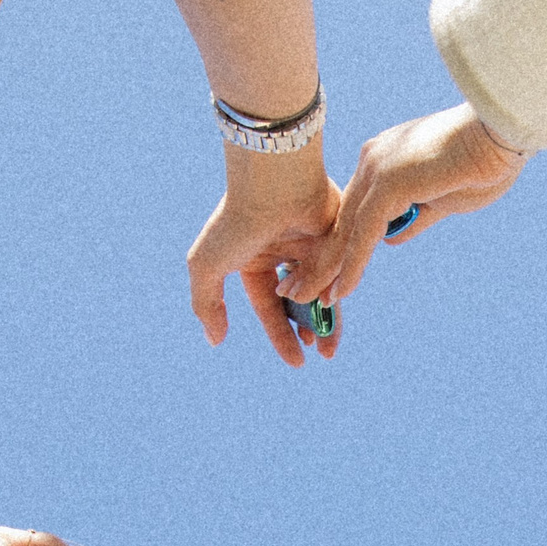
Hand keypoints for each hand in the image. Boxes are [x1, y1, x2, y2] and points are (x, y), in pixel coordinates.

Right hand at [188, 149, 344, 367]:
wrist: (274, 184)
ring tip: (331, 346)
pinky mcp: (335, 232)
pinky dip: (338, 290)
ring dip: (328, 318)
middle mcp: (282, 254)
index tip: (297, 361)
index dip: (281, 335)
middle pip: (300, 303)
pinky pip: (340, 269)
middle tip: (320, 354)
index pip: (269, 307)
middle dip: (308, 329)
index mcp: (253, 261)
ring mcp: (310, 243)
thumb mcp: (207, 268)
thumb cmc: (236, 223)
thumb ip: (206, 306)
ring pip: (324, 289)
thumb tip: (215, 340)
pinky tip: (334, 310)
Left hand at [284, 103, 524, 306]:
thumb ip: (415, 218)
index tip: (320, 273)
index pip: (353, 212)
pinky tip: (340, 292)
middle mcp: (373, 162)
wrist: (505, 132)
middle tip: (292, 290)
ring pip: (345, 231)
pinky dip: (352, 266)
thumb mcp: (443, 200)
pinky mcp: (390, 184)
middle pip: (340, 222)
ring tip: (304, 300)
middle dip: (316, 260)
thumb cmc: (485, 162)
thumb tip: (395, 238)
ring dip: (324, 269)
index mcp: (383, 162)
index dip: (336, 246)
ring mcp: (379, 171)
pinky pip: (364, 235)